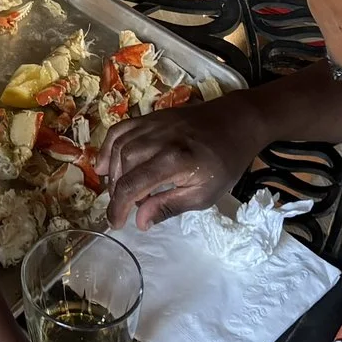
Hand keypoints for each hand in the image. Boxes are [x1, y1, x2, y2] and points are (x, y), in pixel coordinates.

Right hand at [96, 93, 269, 229]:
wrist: (236, 122)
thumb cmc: (225, 162)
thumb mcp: (205, 194)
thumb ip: (169, 206)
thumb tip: (140, 222)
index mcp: (174, 160)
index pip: (133, 185)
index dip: (118, 207)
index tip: (115, 224)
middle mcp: (158, 138)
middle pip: (122, 165)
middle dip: (117, 191)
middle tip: (125, 208)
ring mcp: (152, 124)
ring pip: (119, 147)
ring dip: (113, 172)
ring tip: (119, 190)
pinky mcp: (150, 117)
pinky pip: (120, 130)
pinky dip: (108, 147)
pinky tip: (105, 164)